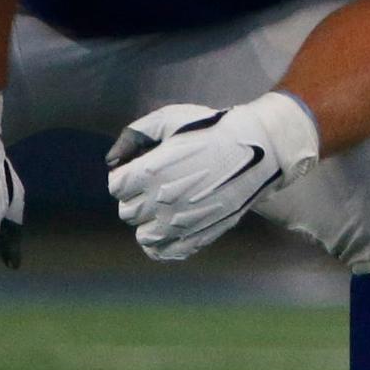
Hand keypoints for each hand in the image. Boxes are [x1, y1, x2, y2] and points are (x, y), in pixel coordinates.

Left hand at [106, 90, 318, 261]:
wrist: (258, 149)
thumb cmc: (211, 129)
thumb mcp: (169, 118)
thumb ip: (133, 136)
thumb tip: (111, 160)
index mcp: (149, 172)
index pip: (116, 187)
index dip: (127, 176)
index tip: (142, 168)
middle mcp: (161, 201)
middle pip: (128, 212)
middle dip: (137, 197)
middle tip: (157, 185)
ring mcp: (180, 223)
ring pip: (143, 235)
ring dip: (148, 222)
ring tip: (165, 207)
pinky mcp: (198, 236)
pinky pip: (165, 251)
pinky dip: (162, 244)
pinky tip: (170, 228)